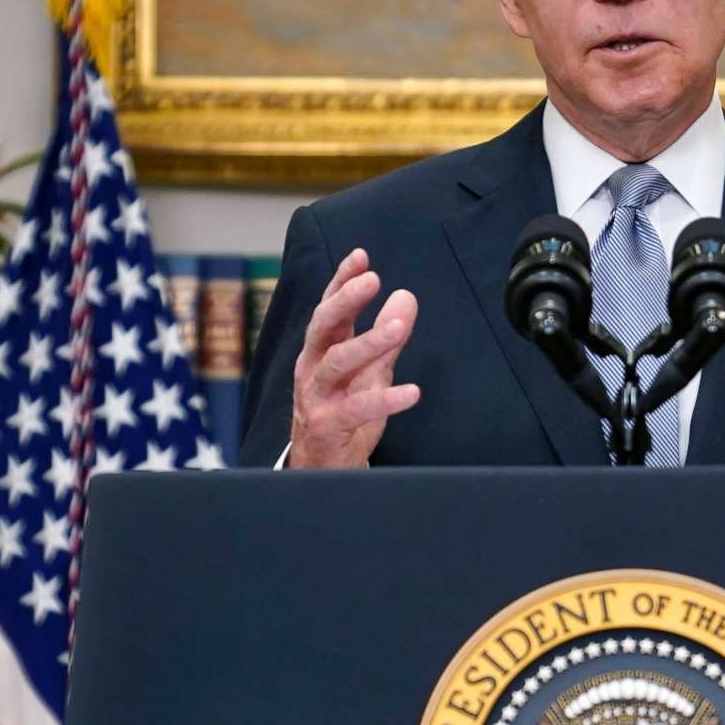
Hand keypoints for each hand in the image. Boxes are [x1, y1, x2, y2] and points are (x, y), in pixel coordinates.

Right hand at [285, 248, 420, 468]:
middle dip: (346, 300)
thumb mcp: (370, 372)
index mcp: (320, 351)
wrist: (324, 468)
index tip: (361, 256)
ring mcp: (316, 397)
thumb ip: (387, 338)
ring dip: (368, 343)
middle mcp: (312, 369)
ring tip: (398, 328)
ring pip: (337, 363)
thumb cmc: (344, 416)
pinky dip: (385, 400)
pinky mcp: (327, 426)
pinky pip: (356, 409)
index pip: (329, 309)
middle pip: (323, 327)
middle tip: (372, 280)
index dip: (342, 282)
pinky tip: (412, 392)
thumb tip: (406, 296)